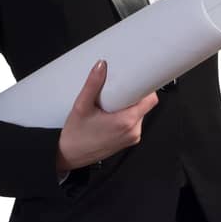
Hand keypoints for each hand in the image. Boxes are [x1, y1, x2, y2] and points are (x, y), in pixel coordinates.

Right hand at [56, 59, 158, 173]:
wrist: (70, 156)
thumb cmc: (76, 136)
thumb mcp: (82, 106)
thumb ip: (93, 84)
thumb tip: (101, 66)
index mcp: (126, 122)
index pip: (150, 100)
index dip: (146, 87)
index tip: (138, 80)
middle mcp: (133, 131)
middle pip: (144, 105)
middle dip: (133, 96)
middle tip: (116, 92)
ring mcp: (131, 138)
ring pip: (138, 114)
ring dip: (128, 106)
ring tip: (110, 105)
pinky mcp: (128, 141)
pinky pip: (133, 123)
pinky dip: (125, 116)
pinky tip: (109, 116)